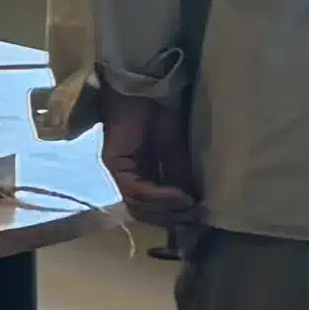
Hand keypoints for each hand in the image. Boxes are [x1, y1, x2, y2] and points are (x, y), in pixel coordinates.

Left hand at [99, 92, 202, 232]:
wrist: (147, 92)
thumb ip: (178, 178)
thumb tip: (190, 205)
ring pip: (138, 204)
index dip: (172, 214)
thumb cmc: (160, 115)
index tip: (196, 217)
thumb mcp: (176, 154)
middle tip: (193, 217)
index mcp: (138, 174)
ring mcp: (116, 171)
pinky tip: (179, 195)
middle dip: (169, 215)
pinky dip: (158, 195)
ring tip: (188, 206)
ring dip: (165, 208)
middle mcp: (124, 176)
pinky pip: (135, 189)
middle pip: (142, 209)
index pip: (150, 205)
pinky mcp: (113, 164)